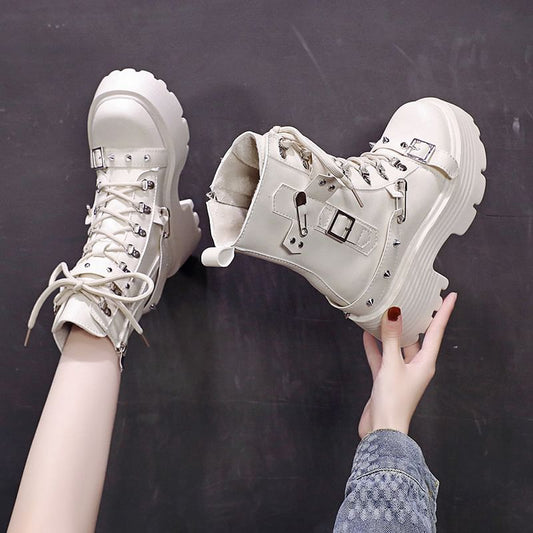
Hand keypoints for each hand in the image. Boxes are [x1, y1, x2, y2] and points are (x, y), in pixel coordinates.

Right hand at [358, 292, 456, 437]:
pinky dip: (375, 346)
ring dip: (391, 333)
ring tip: (386, 314)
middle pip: (417, 338)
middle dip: (416, 320)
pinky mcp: (386, 379)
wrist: (382, 430)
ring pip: (397, 346)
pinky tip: (367, 335)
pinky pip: (382, 357)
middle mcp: (416, 367)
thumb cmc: (393, 402)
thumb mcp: (392, 365)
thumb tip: (394, 314)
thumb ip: (391, 339)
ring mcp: (401, 373)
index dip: (444, 313)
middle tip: (416, 300)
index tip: (450, 296)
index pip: (436, 332)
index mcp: (425, 364)